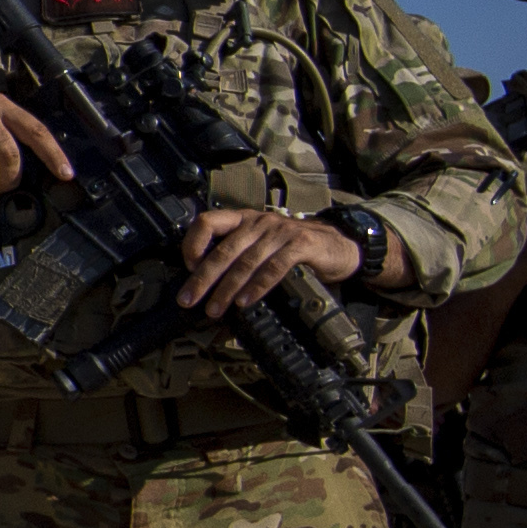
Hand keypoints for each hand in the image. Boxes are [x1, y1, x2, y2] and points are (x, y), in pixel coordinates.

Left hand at [175, 206, 358, 317]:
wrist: (338, 245)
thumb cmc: (292, 248)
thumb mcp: (259, 245)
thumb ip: (236, 256)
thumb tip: (204, 285)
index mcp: (243, 219)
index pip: (207, 222)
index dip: (193, 244)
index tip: (188, 268)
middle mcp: (258, 222)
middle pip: (223, 250)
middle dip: (203, 278)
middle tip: (189, 300)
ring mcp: (280, 232)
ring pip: (246, 261)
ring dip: (227, 288)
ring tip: (215, 308)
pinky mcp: (301, 244)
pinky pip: (273, 267)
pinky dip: (257, 286)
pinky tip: (245, 301)